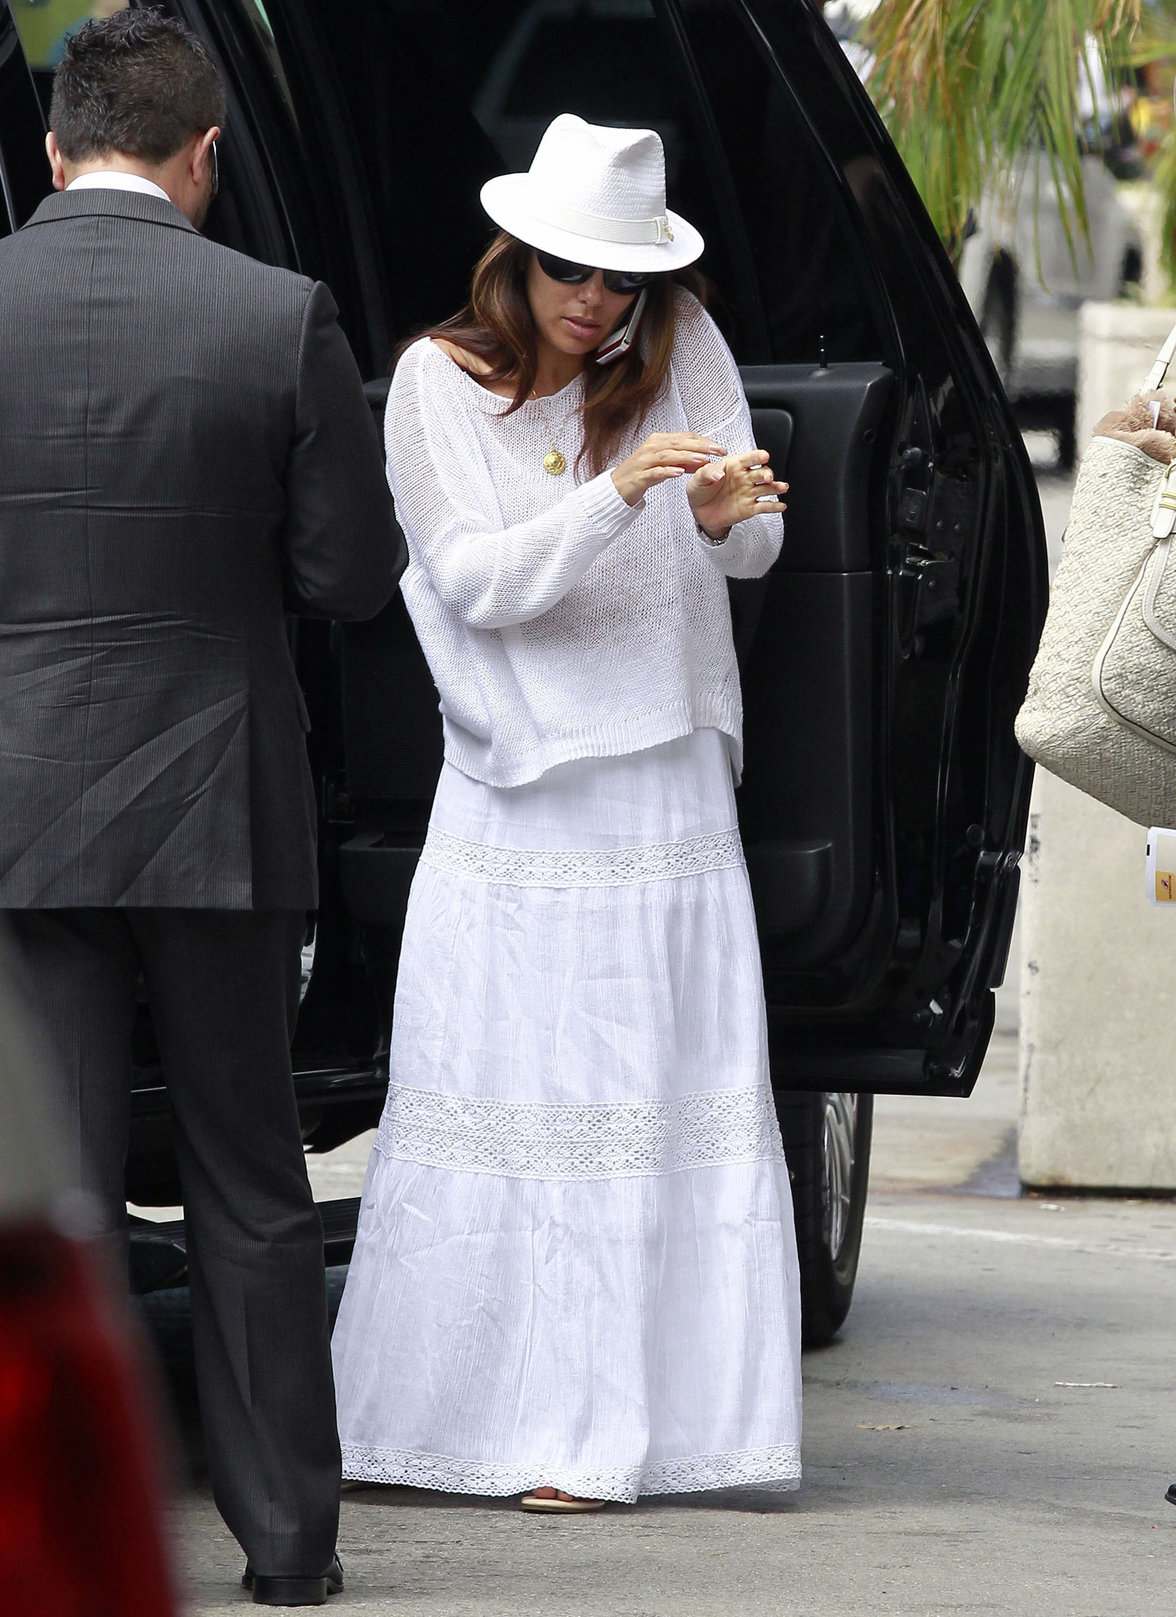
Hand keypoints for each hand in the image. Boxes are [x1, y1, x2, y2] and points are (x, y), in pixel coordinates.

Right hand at [611, 432, 725, 506]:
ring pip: (667, 455)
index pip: (685, 437)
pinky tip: (679, 473)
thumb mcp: (666, 465)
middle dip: (700, 446)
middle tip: (717, 450)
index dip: (703, 440)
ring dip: (686, 457)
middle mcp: (651, 447)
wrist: (617, 487)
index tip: (720, 447)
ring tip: (702, 460)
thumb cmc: (642, 474)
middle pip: (678, 443)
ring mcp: (644, 461)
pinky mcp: (639, 476)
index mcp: (658, 441)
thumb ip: (684, 461)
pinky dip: (667, 471)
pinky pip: (655, 472)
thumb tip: (704, 460)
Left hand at [688, 450, 787, 539]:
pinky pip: (764, 506)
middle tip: (768, 477)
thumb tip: (718, 473)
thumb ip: (707, 473)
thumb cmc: (700, 490)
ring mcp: (749, 492)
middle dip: (766, 474)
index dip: (757, 456)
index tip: (764, 456)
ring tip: (782, 487)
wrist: (700, 512)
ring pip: (766, 488)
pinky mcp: (750, 508)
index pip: (748, 458)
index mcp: (734, 466)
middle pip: (760, 473)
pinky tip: (781, 506)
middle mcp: (745, 477)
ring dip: (776, 487)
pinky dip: (773, 506)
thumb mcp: (698, 479)